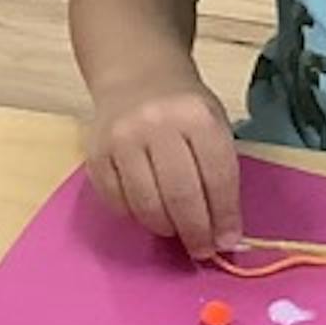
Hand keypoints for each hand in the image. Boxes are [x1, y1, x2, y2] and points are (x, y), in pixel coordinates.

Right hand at [84, 71, 241, 256]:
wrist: (137, 75)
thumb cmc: (184, 107)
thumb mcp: (214, 123)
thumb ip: (220, 171)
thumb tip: (224, 229)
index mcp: (197, 117)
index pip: (217, 176)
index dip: (225, 215)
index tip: (229, 241)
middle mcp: (157, 126)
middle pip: (181, 194)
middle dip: (196, 231)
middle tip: (203, 249)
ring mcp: (122, 140)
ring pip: (146, 203)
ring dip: (166, 228)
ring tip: (177, 232)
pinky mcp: (96, 154)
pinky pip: (117, 201)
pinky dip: (136, 216)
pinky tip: (150, 215)